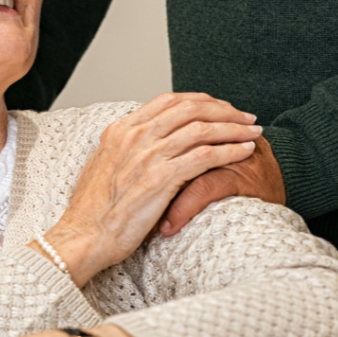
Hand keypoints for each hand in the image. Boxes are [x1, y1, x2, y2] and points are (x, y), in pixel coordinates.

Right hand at [42, 93, 261, 285]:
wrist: (83, 236)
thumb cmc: (93, 211)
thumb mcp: (103, 166)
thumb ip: (125, 150)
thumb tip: (144, 145)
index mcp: (120, 129)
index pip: (168, 101)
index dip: (201, 100)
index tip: (221, 108)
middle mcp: (134, 136)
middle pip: (190, 109)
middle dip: (224, 110)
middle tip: (246, 117)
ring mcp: (147, 156)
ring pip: (202, 129)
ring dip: (234, 128)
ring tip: (254, 132)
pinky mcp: (161, 178)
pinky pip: (205, 156)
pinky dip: (229, 151)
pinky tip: (245, 153)